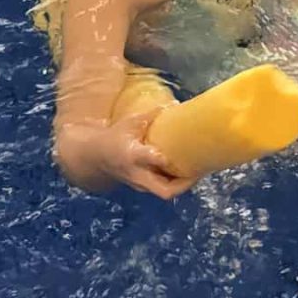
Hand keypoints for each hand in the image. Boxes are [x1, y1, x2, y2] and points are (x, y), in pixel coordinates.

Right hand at [61, 108, 194, 198]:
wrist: (97, 158)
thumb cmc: (115, 137)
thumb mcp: (131, 123)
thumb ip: (153, 115)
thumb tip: (175, 105)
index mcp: (132, 155)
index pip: (148, 159)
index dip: (161, 159)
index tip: (175, 154)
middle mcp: (138, 174)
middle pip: (164, 190)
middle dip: (184, 184)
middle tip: (200, 171)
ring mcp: (141, 184)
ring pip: (166, 192)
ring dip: (184, 184)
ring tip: (200, 169)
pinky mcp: (144, 187)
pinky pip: (164, 189)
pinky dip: (178, 182)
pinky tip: (190, 171)